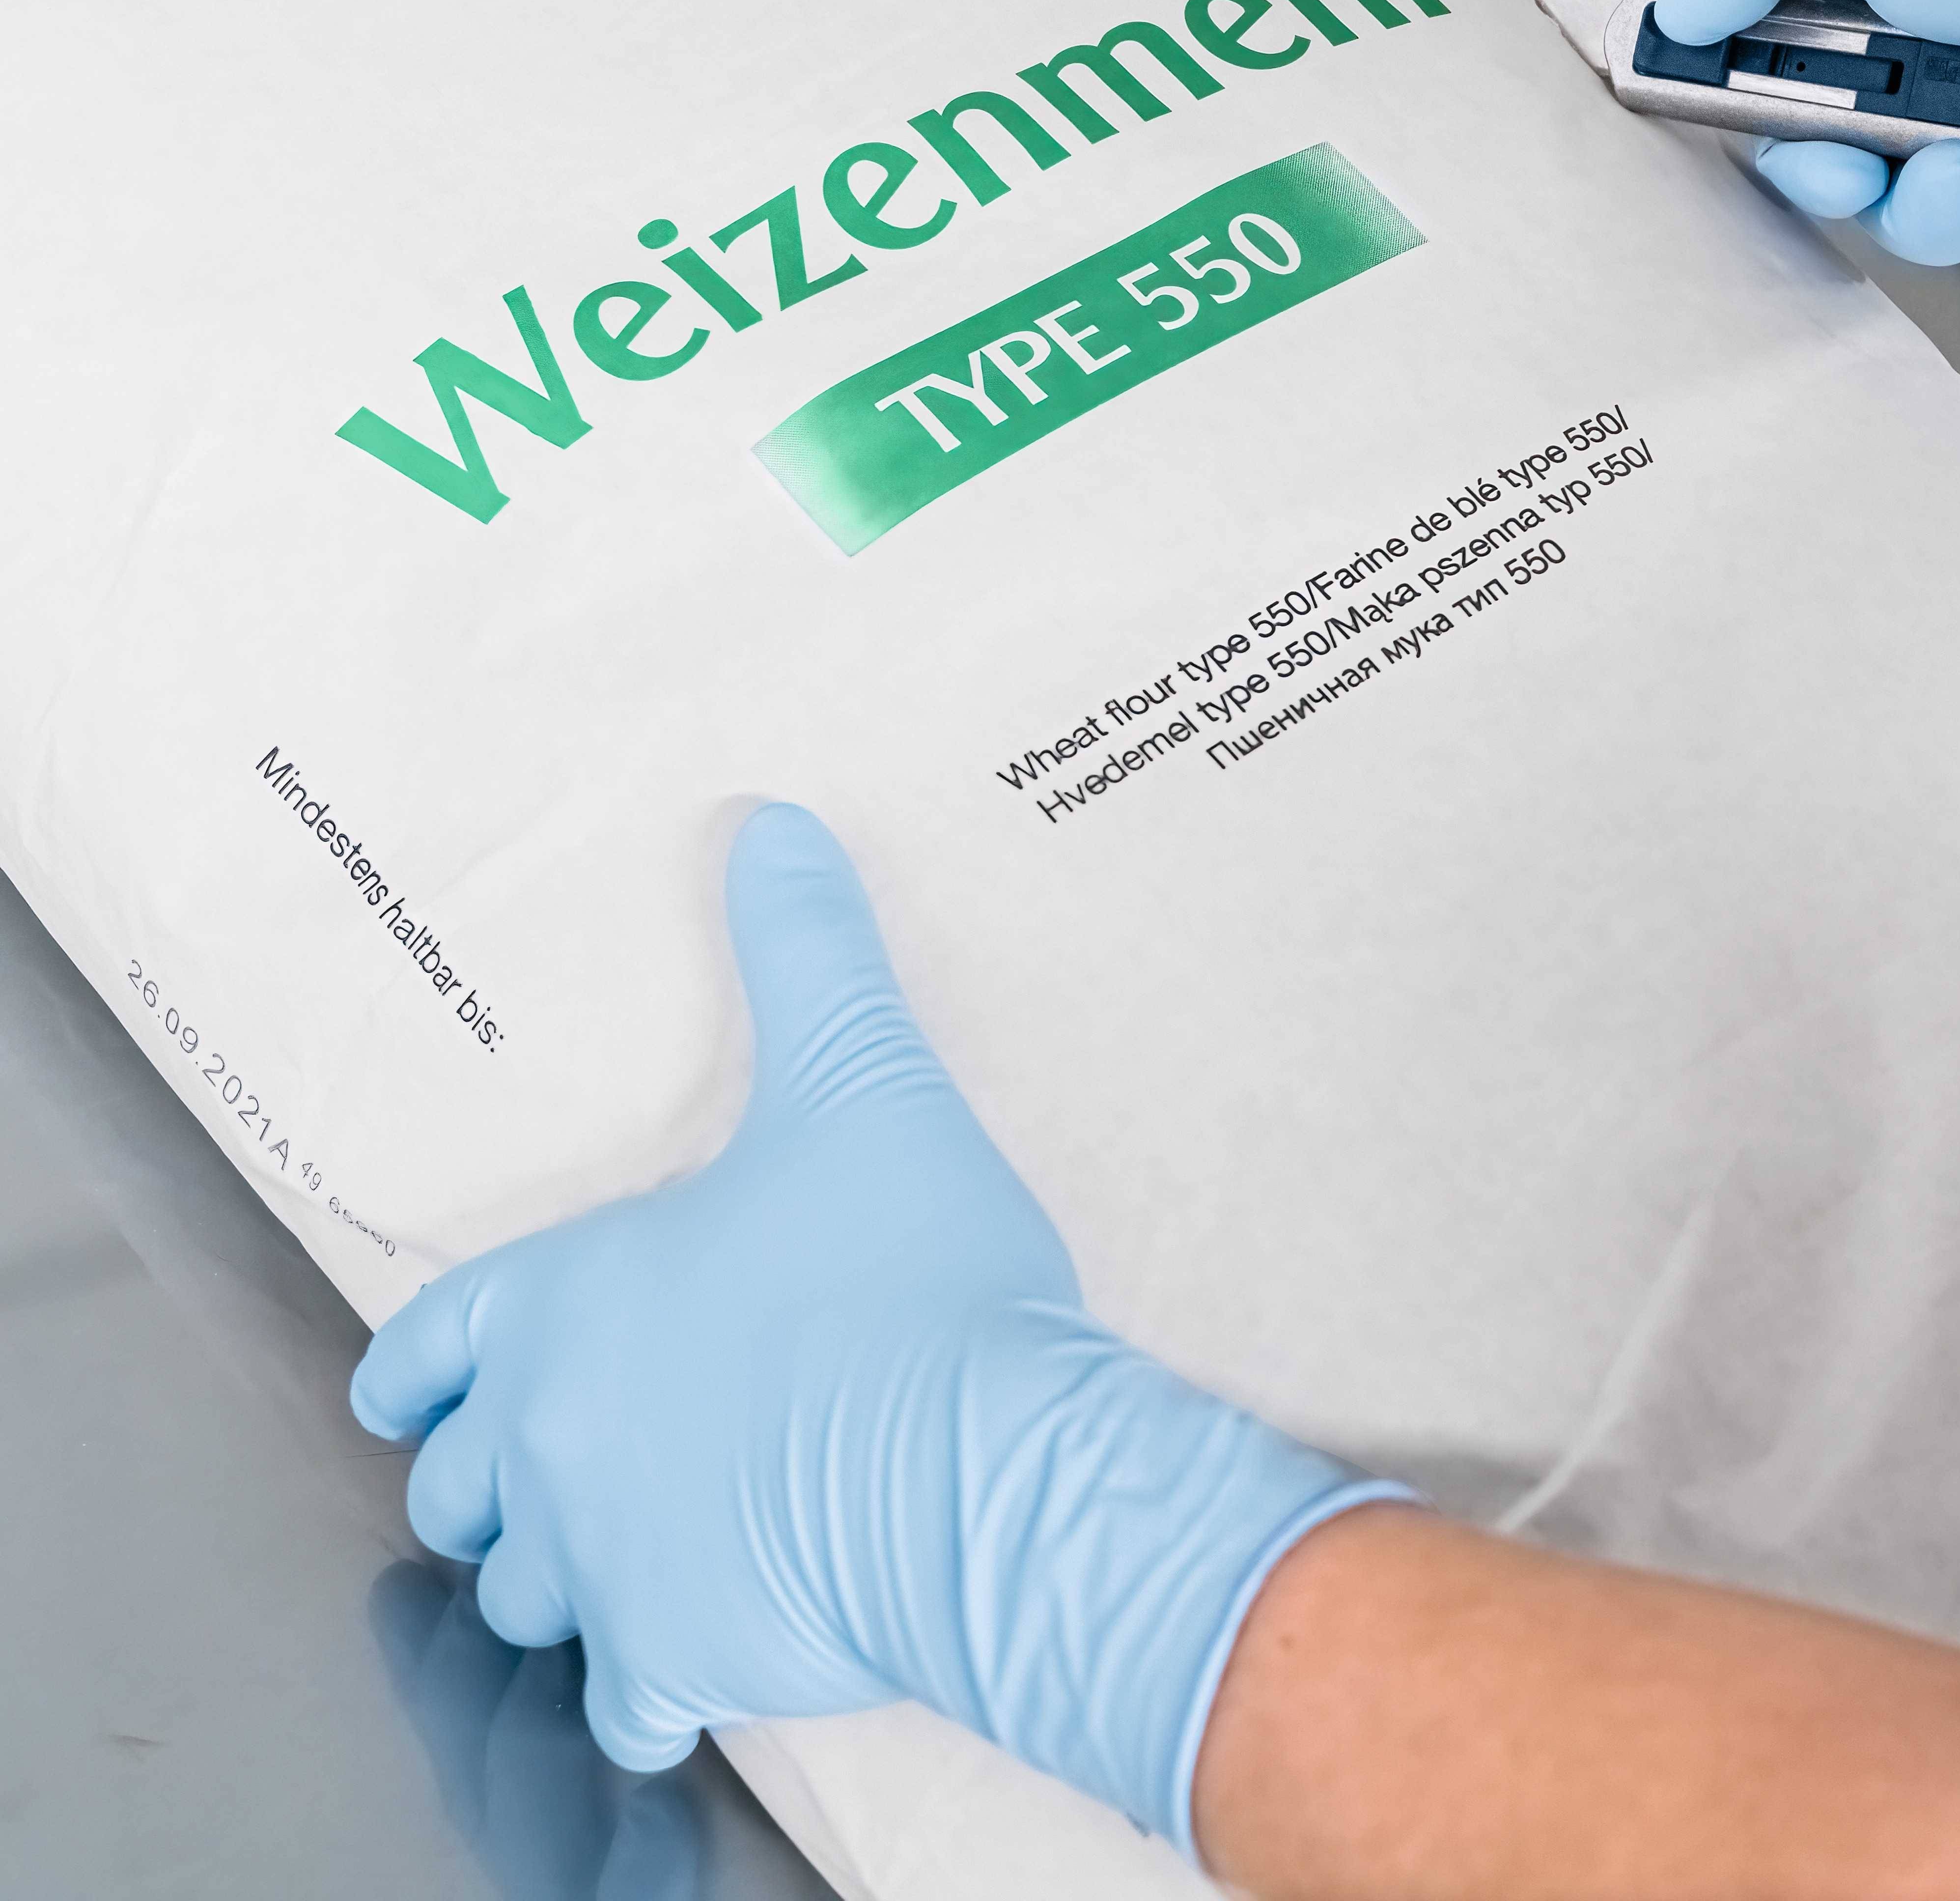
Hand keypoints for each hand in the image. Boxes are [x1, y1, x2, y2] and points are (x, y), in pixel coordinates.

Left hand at [349, 805, 1397, 1856]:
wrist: (982, 1457)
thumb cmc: (912, 1276)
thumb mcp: (868, 1084)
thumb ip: (812, 957)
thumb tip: (776, 828)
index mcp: (572, 1309)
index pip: (430, 1349)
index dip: (416, 1372)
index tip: (406, 1397)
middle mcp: (557, 1443)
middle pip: (463, 1492)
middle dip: (492, 1487)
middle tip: (543, 1478)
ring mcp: (613, 1564)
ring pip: (527, 1600)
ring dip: (562, 1584)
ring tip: (623, 1565)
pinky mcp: (687, 1658)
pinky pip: (628, 1703)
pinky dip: (653, 1690)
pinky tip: (695, 1669)